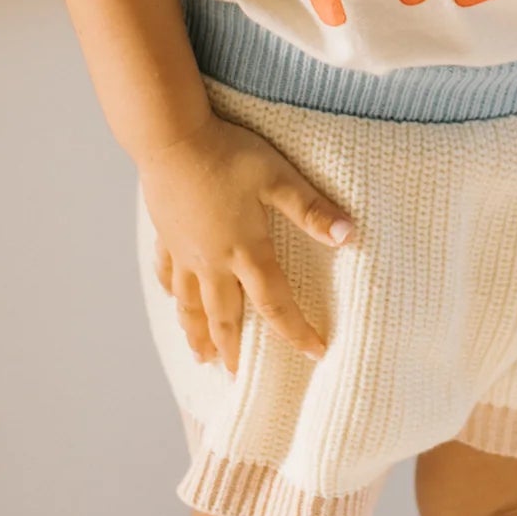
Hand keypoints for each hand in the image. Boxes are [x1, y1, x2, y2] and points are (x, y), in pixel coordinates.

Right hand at [140, 113, 354, 375]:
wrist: (170, 137)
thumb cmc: (227, 154)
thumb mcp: (277, 176)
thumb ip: (311, 208)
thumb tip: (350, 235)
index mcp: (245, 250)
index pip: (276, 303)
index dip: (297, 330)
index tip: (315, 353)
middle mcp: (213, 260)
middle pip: (225, 315)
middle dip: (234, 349)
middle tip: (236, 377)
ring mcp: (184, 250)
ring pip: (190, 303)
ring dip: (198, 333)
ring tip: (202, 357)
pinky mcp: (166, 233)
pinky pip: (167, 272)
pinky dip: (171, 292)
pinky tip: (171, 298)